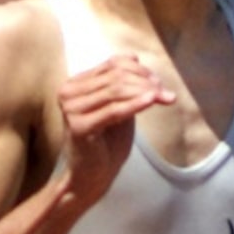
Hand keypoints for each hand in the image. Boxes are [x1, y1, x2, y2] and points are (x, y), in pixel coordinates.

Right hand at [56, 55, 172, 209]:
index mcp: (75, 84)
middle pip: (116, 76)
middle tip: (165, 93)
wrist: (92, 176)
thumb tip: (135, 57)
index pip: (112, 64)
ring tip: (164, 98)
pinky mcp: (79, 127)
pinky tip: (152, 101)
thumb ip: (123, 84)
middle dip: (145, 81)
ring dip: (145, 92)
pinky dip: (135, 104)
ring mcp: (72, 109)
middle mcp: (69, 93)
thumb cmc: (106, 144)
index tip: (158, 82)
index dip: (139, 69)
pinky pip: (114, 110)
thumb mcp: (118, 107)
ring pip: (116, 90)